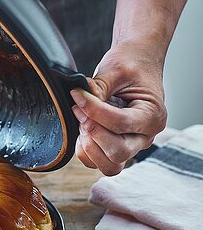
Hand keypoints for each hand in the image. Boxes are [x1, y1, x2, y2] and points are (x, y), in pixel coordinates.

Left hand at [70, 41, 166, 175]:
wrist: (137, 64)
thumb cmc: (132, 66)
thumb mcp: (116, 70)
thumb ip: (98, 88)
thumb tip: (79, 100)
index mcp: (152, 117)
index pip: (120, 124)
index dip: (93, 111)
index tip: (77, 94)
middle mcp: (144, 136)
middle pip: (118, 153)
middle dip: (93, 132)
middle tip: (79, 109)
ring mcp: (131, 145)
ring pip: (109, 165)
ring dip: (89, 146)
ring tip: (82, 120)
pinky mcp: (116, 147)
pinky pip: (98, 162)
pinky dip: (85, 150)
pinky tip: (82, 128)